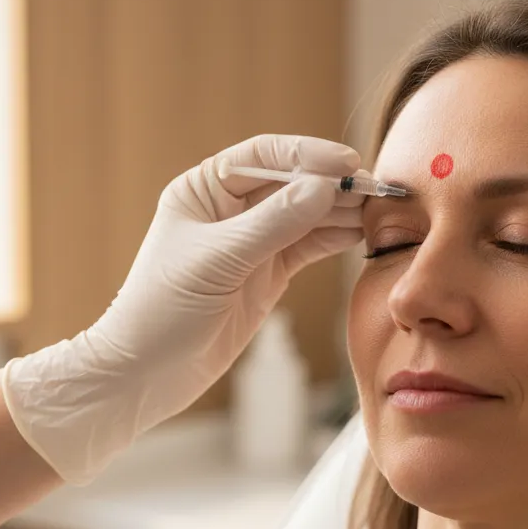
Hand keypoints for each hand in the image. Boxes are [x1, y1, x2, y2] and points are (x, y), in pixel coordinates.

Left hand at [3, 134, 367, 483]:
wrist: (146, 373)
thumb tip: (324, 186)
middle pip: (293, 183)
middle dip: (334, 184)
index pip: (264, 156)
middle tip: (378, 189)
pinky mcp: (266, 275)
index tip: (348, 164)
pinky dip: (335, 239)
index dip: (309, 155)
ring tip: (381, 211)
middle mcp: (229, 210)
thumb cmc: (161, 311)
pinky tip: (362, 234)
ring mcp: (251, 243)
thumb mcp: (217, 262)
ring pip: (306, 215)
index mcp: (203, 190)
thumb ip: (273, 223)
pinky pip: (308, 246)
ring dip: (341, 211)